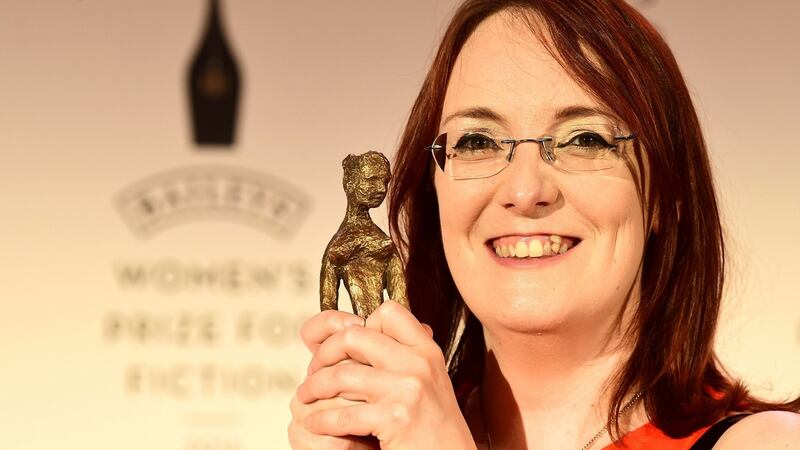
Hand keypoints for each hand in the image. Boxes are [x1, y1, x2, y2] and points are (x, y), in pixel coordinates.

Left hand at [295, 301, 475, 449]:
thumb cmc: (434, 429)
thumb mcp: (427, 381)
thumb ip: (400, 357)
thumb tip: (361, 327)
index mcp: (426, 351)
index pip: (388, 312)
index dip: (358, 323)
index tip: (344, 344)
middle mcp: (418, 364)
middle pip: (354, 336)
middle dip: (324, 353)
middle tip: (314, 370)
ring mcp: (407, 390)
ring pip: (341, 374)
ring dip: (314, 387)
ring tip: (306, 396)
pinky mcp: (395, 419)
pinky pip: (342, 414)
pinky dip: (320, 420)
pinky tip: (314, 423)